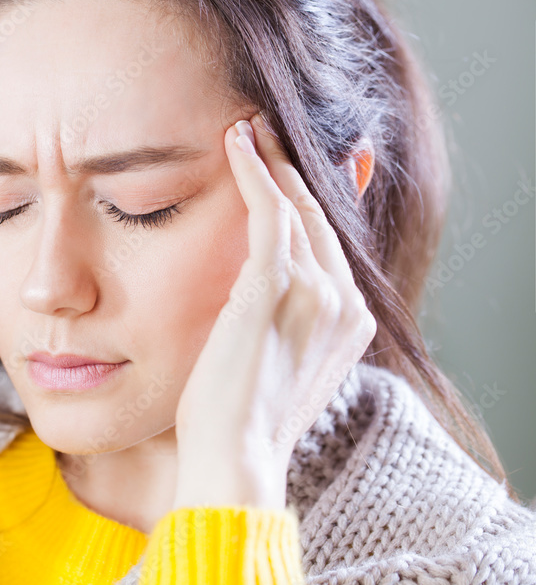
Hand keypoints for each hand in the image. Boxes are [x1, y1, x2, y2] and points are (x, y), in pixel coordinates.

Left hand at [171, 112, 376, 509]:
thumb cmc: (238, 419)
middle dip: (290, 171)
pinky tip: (234, 144)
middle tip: (263, 131)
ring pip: (295, 207)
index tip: (282, 168)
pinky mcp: (277, 285)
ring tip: (244, 130)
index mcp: (349, 322)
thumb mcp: (273, 364)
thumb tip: (254, 298)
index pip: (328, 244)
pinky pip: (268, 211)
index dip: (304, 200)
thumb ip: (279, 322)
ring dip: (270, 162)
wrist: (235, 455)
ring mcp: (317, 292)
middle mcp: (344, 302)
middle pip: (318, 218)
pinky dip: (253, 172)